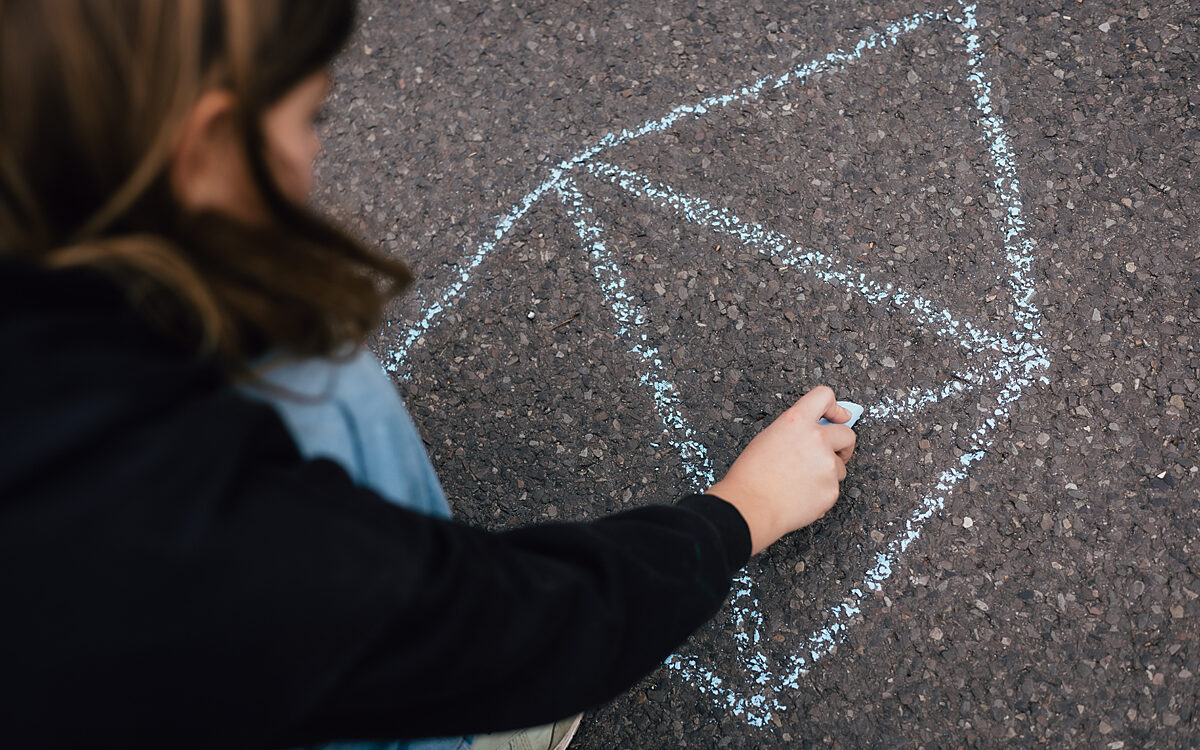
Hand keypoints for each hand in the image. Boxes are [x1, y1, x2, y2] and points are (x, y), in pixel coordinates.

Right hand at [707, 386, 855, 554]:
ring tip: (801, 482)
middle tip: (833, 454)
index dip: (834, 406)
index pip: (824, 396)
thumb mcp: (768, 438)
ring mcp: (827, 465)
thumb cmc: (751, 476)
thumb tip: (814, 433)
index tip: (838, 416)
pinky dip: (821, 492)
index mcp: (796, 421)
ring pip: (840, 466)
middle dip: (843, 445)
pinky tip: (800, 496)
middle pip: (847, 434)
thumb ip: (795, 431)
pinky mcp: (832, 490)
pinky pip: (833, 488)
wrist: (750, 507)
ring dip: (828, 472)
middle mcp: (816, 439)